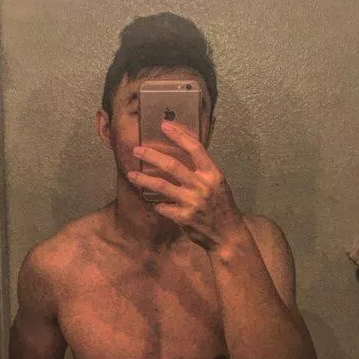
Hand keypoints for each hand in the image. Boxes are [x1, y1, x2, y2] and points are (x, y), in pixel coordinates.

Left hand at [127, 120, 242, 249]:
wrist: (227, 233)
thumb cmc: (221, 205)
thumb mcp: (217, 183)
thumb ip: (202, 169)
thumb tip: (183, 149)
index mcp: (213, 174)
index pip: (195, 148)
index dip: (179, 135)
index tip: (164, 126)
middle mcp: (202, 186)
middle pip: (172, 165)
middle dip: (152, 156)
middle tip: (137, 150)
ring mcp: (192, 202)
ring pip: (162, 186)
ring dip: (144, 179)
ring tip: (131, 174)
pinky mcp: (184, 218)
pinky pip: (163, 207)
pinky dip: (157, 205)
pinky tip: (154, 203)